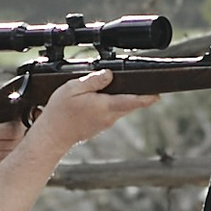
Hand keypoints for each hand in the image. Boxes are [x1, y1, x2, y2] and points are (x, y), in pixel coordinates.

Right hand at [36, 66, 161, 156]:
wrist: (52, 136)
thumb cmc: (59, 113)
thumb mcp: (73, 88)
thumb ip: (93, 80)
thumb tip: (109, 74)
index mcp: (105, 106)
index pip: (131, 101)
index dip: (147, 97)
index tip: (158, 94)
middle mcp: (109, 117)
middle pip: (129, 104)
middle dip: (138, 96)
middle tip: (145, 86)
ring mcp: (105, 124)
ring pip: (121, 109)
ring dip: (124, 100)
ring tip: (120, 88)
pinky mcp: (99, 127)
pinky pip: (112, 113)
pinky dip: (113, 105)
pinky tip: (103, 99)